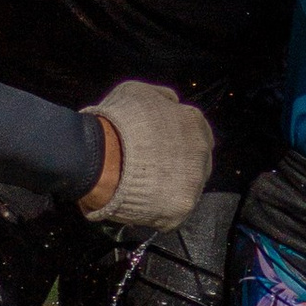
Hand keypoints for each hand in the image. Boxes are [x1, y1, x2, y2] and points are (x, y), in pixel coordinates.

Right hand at [80, 79, 216, 231]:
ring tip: (144, 189)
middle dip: (177, 166)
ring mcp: (194, 183)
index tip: (160, 147)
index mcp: (194, 123)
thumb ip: (162, 98)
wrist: (102, 157)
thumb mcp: (139, 92)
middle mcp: (202, 153)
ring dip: (169, 189)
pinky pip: (173, 213)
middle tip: (151, 169)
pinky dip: (159, 211)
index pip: (196, 133)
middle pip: (195, 163)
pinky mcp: (182, 208)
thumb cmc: (119, 120)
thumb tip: (172, 103)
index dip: (177, 141)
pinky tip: (142, 204)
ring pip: (186, 189)